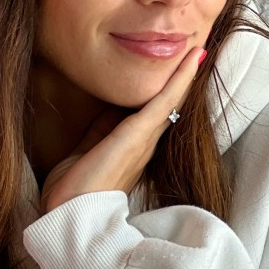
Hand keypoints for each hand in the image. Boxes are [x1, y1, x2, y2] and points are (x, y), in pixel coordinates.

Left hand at [40, 46, 206, 213]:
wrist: (69, 216)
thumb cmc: (73, 191)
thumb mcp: (85, 153)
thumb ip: (98, 133)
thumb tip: (108, 112)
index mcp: (131, 151)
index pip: (152, 116)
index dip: (164, 93)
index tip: (175, 70)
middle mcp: (144, 146)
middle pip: (168, 108)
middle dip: (181, 83)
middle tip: (196, 55)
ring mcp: (144, 141)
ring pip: (171, 102)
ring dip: (185, 77)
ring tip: (198, 52)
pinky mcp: (137, 136)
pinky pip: (164, 102)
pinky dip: (178, 80)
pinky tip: (191, 60)